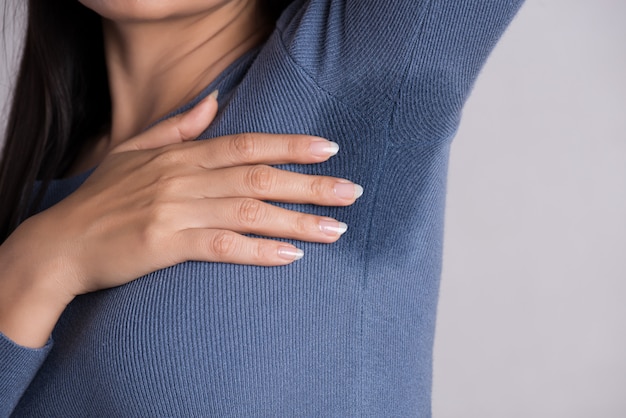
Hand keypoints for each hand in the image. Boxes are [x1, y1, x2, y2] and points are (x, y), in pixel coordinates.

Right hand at [0, 93, 361, 346]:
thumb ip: (179, 127)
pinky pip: (222, 247)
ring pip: (249, 212)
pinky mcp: (165, 245)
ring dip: (296, 221)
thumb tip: (213, 100)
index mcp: (182, 156)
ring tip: (336, 229)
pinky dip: (258, 251)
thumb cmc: (101, 199)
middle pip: (259, 177)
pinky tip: (291, 257)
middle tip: (351, 191)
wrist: (60, 244)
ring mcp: (176, 211)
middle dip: (310, 185)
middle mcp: (184, 179)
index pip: (247, 144)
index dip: (290, 146)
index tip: (329, 149)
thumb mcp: (134, 151)